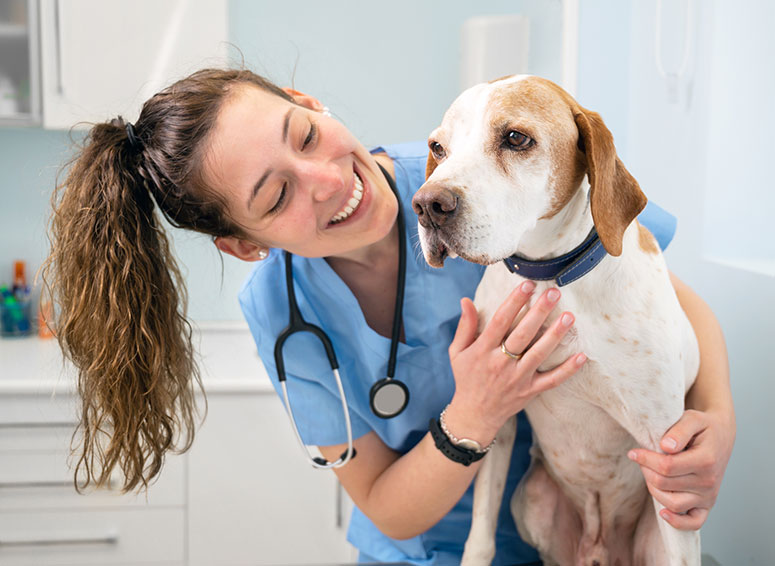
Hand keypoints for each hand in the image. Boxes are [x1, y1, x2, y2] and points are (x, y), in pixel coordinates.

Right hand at [445, 281, 586, 444]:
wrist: (474, 415)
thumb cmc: (466, 378)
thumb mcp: (457, 352)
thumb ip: (465, 326)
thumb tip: (466, 300)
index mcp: (482, 350)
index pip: (500, 321)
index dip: (514, 301)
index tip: (527, 284)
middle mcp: (500, 363)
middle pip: (522, 334)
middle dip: (539, 312)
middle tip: (553, 293)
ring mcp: (517, 378)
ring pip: (539, 353)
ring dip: (555, 335)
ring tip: (569, 316)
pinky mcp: (530, 391)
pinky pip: (551, 380)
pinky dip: (567, 370)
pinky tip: (581, 356)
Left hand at [628, 408, 734, 529]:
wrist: (720, 435)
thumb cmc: (703, 426)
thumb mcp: (692, 418)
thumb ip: (679, 430)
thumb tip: (666, 446)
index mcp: (705, 460)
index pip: (666, 466)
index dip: (645, 459)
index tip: (633, 452)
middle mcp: (709, 481)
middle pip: (664, 484)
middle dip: (646, 470)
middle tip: (641, 458)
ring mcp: (709, 496)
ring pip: (672, 503)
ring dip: (654, 489)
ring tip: (650, 473)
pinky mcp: (707, 505)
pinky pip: (693, 522)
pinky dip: (677, 522)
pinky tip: (663, 512)